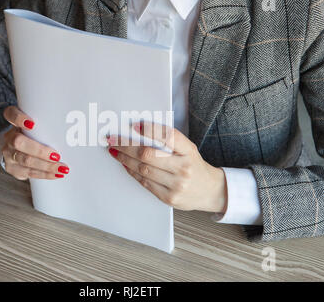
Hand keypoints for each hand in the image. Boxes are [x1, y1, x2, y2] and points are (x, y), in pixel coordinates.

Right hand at [1, 106, 69, 180]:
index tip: (32, 123)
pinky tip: (56, 174)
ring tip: (62, 168)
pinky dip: (45, 174)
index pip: (11, 114)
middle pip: (18, 142)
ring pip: (25, 160)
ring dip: (46, 165)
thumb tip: (78, 119)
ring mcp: (8, 154)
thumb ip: (50, 122)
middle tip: (57, 155)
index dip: (19, 118)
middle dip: (39, 150)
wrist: (17, 150)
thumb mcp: (39, 124)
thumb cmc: (35, 135)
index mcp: (13, 122)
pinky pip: (29, 172)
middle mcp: (9, 137)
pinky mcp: (13, 168)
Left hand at [107, 122, 226, 212]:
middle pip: (149, 154)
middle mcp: (183, 168)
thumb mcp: (187, 149)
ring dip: (125, 159)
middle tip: (113, 139)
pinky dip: (132, 172)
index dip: (151, 130)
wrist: (210, 191)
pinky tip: (125, 164)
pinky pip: (145, 182)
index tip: (134, 125)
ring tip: (115, 151)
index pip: (168, 137)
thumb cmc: (194, 166)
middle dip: (127, 145)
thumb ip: (169, 142)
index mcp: (189, 152)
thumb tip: (139, 133)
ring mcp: (176, 185)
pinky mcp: (169, 198)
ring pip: (143, 169)